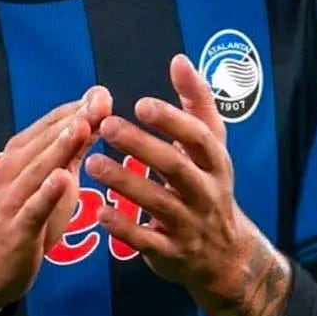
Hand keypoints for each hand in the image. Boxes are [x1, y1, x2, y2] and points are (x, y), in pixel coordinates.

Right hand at [0, 86, 112, 315]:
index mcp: (18, 157)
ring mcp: (10, 201)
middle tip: (99, 102)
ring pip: (36, 170)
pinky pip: (31, 209)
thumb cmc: (22, 219)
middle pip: (43, 142)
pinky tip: (62, 179)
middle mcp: (10, 172)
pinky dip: (45, 193)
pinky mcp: (15, 230)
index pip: (48, 126)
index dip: (74, 109)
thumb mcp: (49, 181)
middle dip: (73, 120)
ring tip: (82, 127)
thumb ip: (70, 152)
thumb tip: (94, 117)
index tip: (101, 93)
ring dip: (58, 147)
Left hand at [85, 54, 290, 315]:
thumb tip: (179, 60)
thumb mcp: (211, 144)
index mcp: (216, 162)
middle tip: (106, 126)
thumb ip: (196, 101)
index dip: (172, 120)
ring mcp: (190, 225)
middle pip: (176, 168)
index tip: (141, 102)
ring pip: (158, 203)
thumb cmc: (208, 184)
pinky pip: (146, 241)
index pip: (199, 137)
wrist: (224, 255)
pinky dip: (124, 227)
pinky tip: (99, 212)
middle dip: (141, 146)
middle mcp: (207, 193)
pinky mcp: (172, 254)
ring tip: (92, 162)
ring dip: (124, 182)